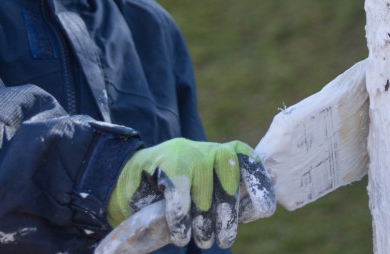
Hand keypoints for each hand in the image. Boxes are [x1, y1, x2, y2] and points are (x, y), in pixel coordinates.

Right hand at [107, 138, 275, 247]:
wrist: (124, 183)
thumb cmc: (172, 194)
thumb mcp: (201, 194)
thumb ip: (224, 197)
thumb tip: (256, 211)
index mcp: (218, 154)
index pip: (244, 157)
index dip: (257, 180)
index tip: (265, 208)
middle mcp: (204, 148)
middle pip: (228, 174)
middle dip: (227, 211)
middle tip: (224, 239)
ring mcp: (183, 153)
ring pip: (204, 186)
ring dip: (203, 220)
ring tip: (202, 240)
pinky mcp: (162, 164)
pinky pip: (179, 192)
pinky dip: (180, 217)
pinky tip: (180, 234)